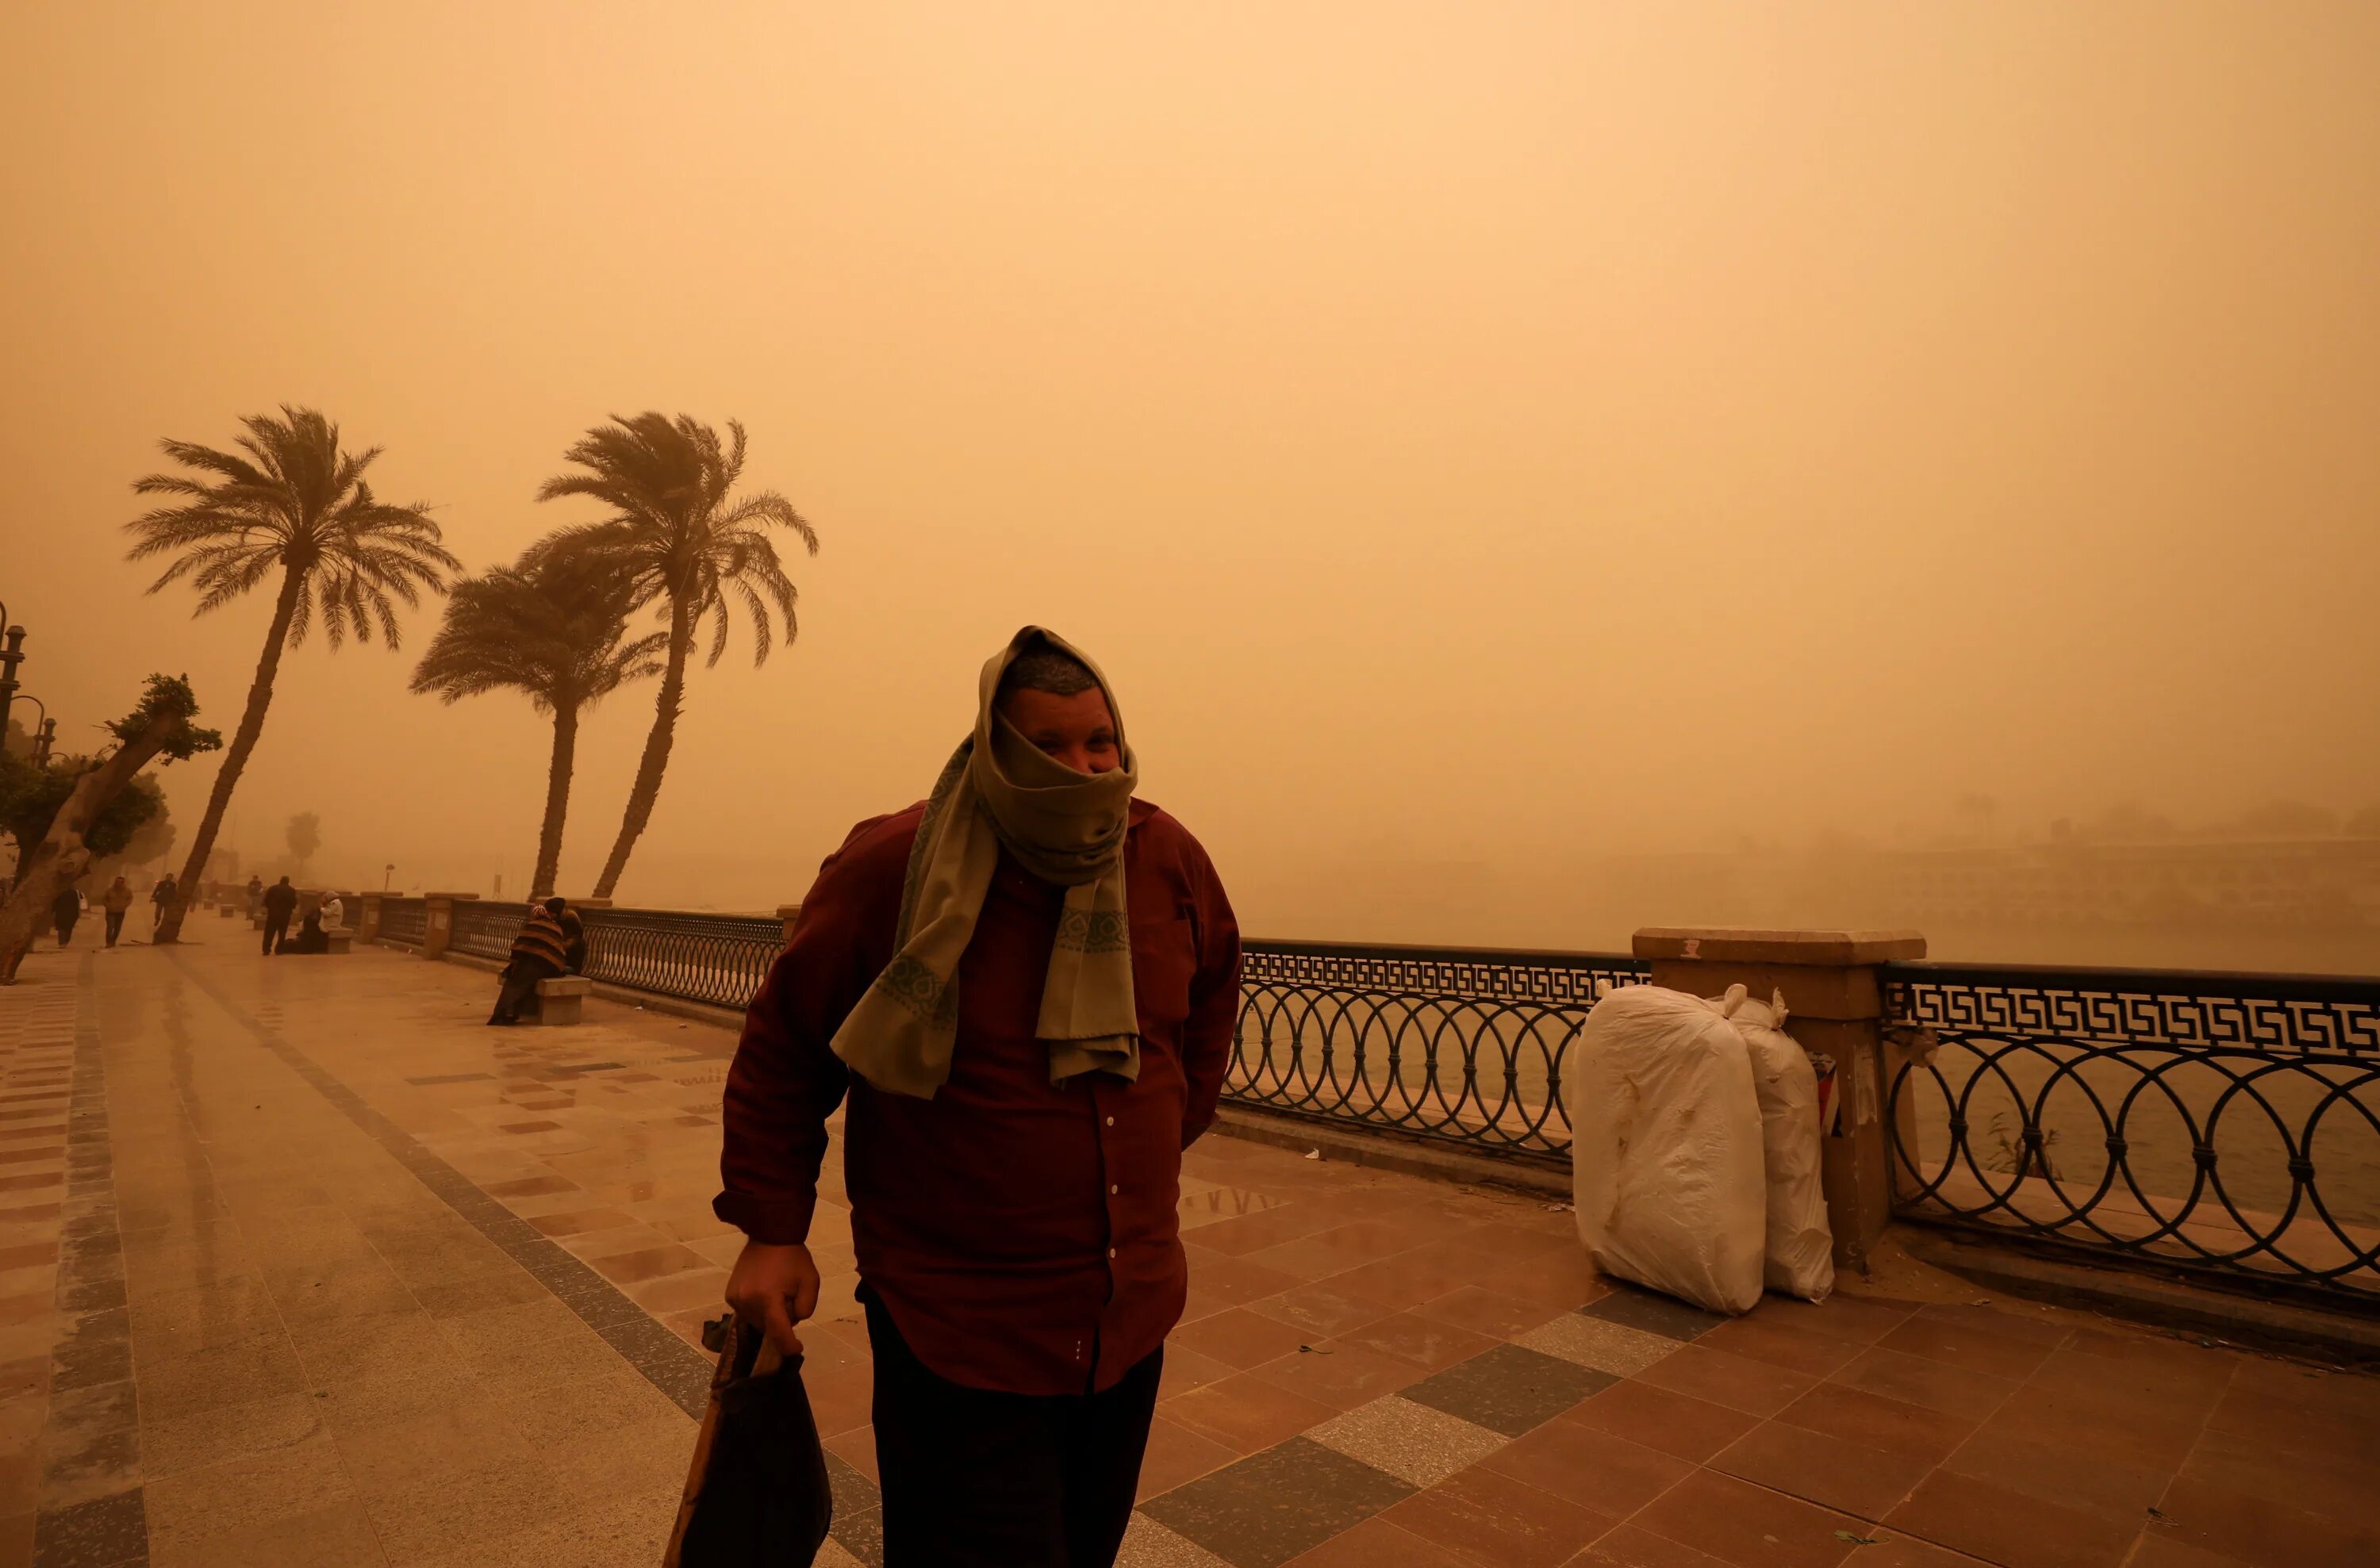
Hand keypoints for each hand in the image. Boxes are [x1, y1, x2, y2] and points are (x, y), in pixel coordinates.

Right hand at [725, 1240, 818, 1357]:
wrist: (769, 1234)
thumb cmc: (793, 1258)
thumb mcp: (811, 1282)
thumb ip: (806, 1308)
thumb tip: (791, 1322)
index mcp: (767, 1298)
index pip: (778, 1332)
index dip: (788, 1346)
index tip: (796, 1350)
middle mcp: (747, 1302)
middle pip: (767, 1328)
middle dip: (780, 1321)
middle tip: (789, 1299)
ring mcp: (735, 1299)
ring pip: (756, 1322)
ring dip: (768, 1316)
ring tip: (776, 1292)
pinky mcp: (730, 1295)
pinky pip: (746, 1312)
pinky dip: (757, 1309)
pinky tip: (764, 1292)